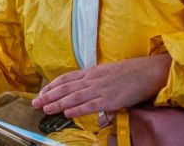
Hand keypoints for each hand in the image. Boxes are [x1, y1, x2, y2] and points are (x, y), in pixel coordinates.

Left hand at [31, 54, 171, 117]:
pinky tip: (67, 113)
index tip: (41, 93)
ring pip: (74, 96)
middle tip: (35, 103)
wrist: (147, 71)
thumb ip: (95, 84)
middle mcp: (92, 79)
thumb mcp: (107, 74)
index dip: (52, 86)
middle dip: (49, 95)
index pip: (66, 78)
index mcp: (91, 71)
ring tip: (45, 109)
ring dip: (57, 103)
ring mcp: (100, 89)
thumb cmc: (129, 73)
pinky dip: (77, 109)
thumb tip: (85, 96)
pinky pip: (90, 104)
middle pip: (65, 87)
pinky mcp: (110, 99)